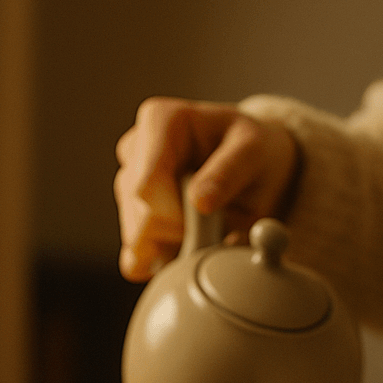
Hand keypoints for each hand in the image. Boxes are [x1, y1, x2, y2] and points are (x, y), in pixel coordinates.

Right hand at [113, 97, 298, 281]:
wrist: (253, 168)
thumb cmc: (253, 151)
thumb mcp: (255, 152)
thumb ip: (229, 173)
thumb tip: (199, 201)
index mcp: (160, 121)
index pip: (146, 185)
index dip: (176, 215)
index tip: (207, 217)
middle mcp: (135, 149)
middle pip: (138, 215)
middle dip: (178, 234)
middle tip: (216, 225)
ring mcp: (127, 183)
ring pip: (136, 239)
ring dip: (175, 246)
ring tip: (207, 227)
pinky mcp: (130, 216)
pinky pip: (134, 258)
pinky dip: (164, 262)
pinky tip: (188, 246)